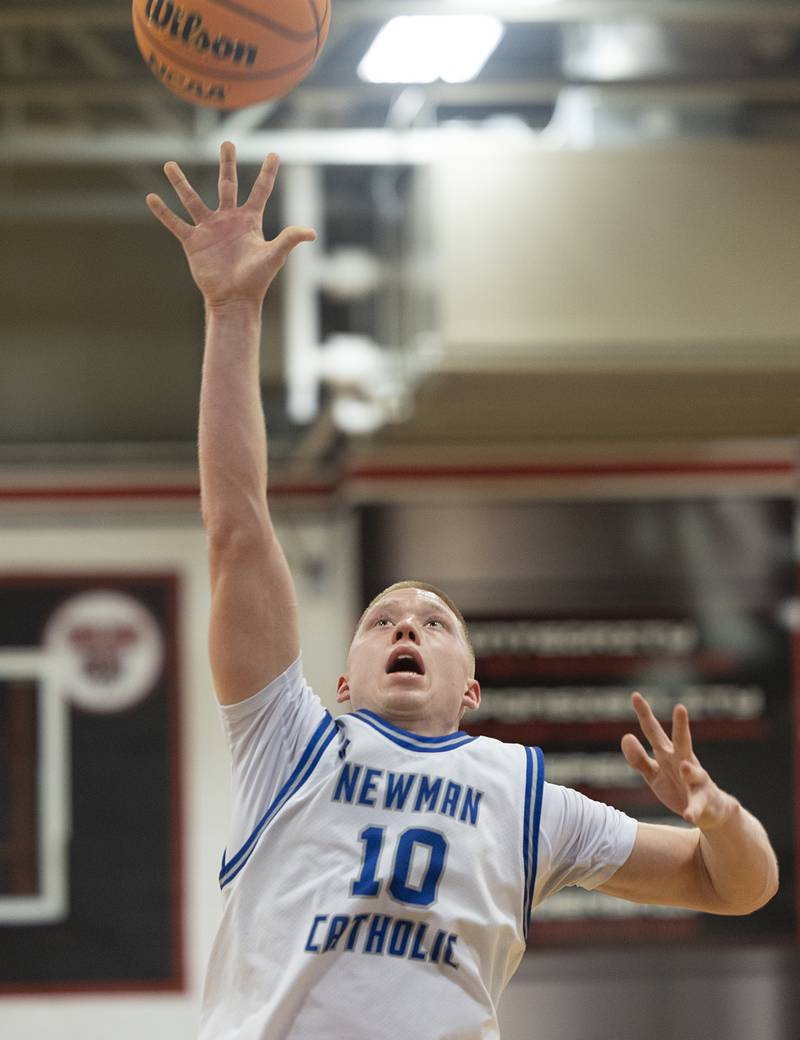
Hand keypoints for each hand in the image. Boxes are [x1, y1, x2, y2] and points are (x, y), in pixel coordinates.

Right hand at [146, 140, 314, 307]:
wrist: (235, 300)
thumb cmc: (257, 280)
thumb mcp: (274, 256)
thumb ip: (289, 239)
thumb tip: (312, 233)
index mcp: (250, 221)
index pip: (260, 191)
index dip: (268, 173)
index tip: (274, 154)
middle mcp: (228, 219)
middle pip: (228, 184)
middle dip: (227, 164)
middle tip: (227, 143)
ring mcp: (209, 229)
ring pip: (192, 199)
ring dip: (180, 182)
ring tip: (169, 164)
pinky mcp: (193, 241)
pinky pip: (175, 223)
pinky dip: (163, 212)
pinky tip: (151, 198)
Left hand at [621, 692, 737, 831]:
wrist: (708, 812)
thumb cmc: (677, 786)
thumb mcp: (653, 774)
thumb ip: (638, 758)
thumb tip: (625, 737)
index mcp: (669, 754)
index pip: (654, 732)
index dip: (644, 714)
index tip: (635, 695)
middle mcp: (684, 762)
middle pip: (681, 742)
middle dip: (681, 726)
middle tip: (680, 708)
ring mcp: (696, 782)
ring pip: (695, 773)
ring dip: (689, 770)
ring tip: (683, 767)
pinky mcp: (703, 803)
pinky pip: (696, 807)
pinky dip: (692, 811)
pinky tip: (687, 816)